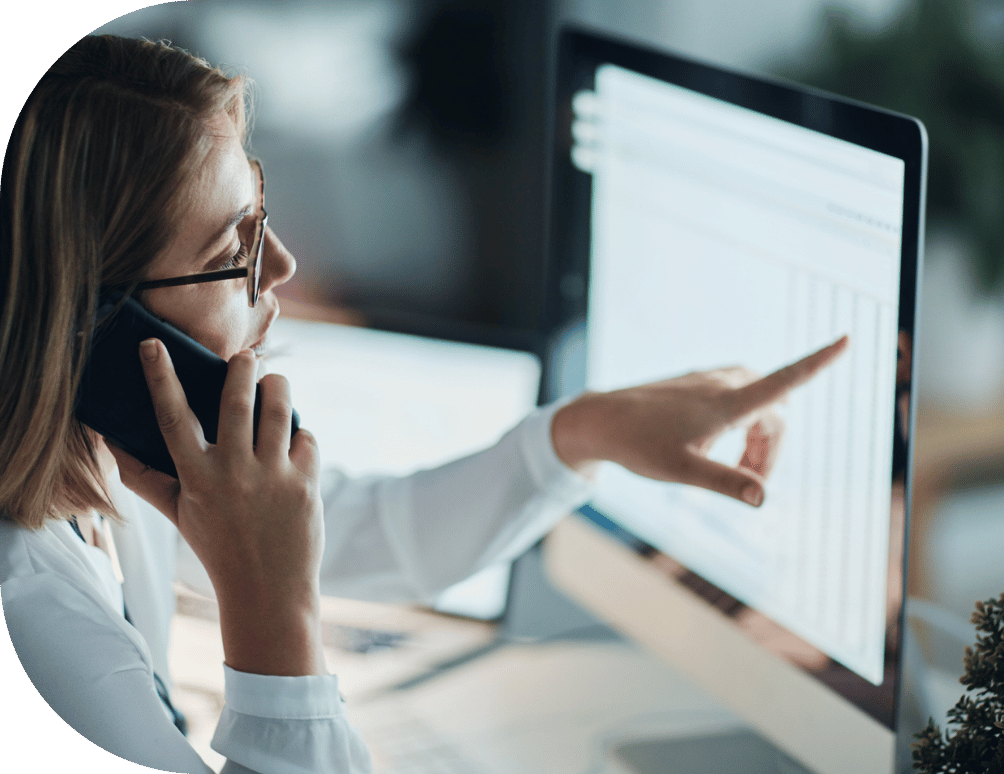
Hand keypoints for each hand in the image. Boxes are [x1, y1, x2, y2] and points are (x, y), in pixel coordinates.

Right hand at [107, 338, 325, 675]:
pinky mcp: (305, 483)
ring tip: (273, 382)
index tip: (153, 346)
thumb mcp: (179, 514)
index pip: (172, 418)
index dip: (160, 378)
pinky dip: (299, 433)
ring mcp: (273, 477)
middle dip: (243, 367)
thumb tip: (111, 441)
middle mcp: (234, 473)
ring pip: (278, 409)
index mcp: (197, 478)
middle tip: (246, 355)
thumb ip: (145, 478)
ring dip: (277, 386)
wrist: (269, 592)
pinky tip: (292, 442)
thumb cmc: (219, 547)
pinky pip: (305, 437)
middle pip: (237, 400)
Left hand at [550, 336, 848, 506]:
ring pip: (757, 408)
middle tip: (749, 483)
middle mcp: (723, 383)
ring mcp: (709, 380)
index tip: (847, 339)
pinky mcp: (697, 383)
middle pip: (774, 415)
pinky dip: (740, 427)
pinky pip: (738, 400)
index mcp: (726, 402)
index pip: (784, 381)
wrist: (600, 420)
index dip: (818, 363)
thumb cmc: (638, 446)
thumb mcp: (681, 471)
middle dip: (771, 450)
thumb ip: (725, 482)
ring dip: (756, 440)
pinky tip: (713, 447)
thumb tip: (764, 498)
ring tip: (733, 470)